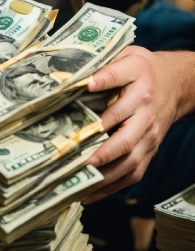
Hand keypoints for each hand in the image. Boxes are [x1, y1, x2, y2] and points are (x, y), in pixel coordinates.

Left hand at [82, 46, 180, 203]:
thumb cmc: (143, 70)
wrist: (175, 84)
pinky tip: (89, 195)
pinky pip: (132, 173)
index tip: (85, 88)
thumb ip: (105, 64)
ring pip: (129, 162)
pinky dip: (111, 187)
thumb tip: (75, 78)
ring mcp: (149, 135)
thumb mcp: (128, 56)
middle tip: (80, 160)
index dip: (102, 85)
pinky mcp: (149, 150)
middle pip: (125, 137)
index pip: (118, 83)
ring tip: (79, 185)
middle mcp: (145, 112)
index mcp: (138, 82)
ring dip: (104, 176)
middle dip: (102, 152)